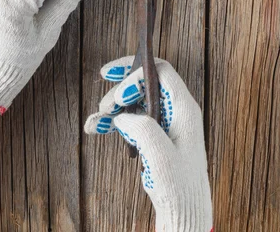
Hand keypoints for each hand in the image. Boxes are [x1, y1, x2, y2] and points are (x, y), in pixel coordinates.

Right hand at [84, 57, 212, 231]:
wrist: (182, 207)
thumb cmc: (179, 183)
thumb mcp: (161, 154)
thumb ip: (143, 128)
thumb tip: (123, 116)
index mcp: (183, 108)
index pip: (161, 72)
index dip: (136, 73)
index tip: (117, 89)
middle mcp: (175, 110)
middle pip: (145, 83)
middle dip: (120, 90)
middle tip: (104, 105)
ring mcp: (164, 122)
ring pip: (135, 101)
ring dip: (114, 106)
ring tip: (96, 119)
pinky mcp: (154, 135)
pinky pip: (132, 119)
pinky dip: (114, 121)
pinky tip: (96, 128)